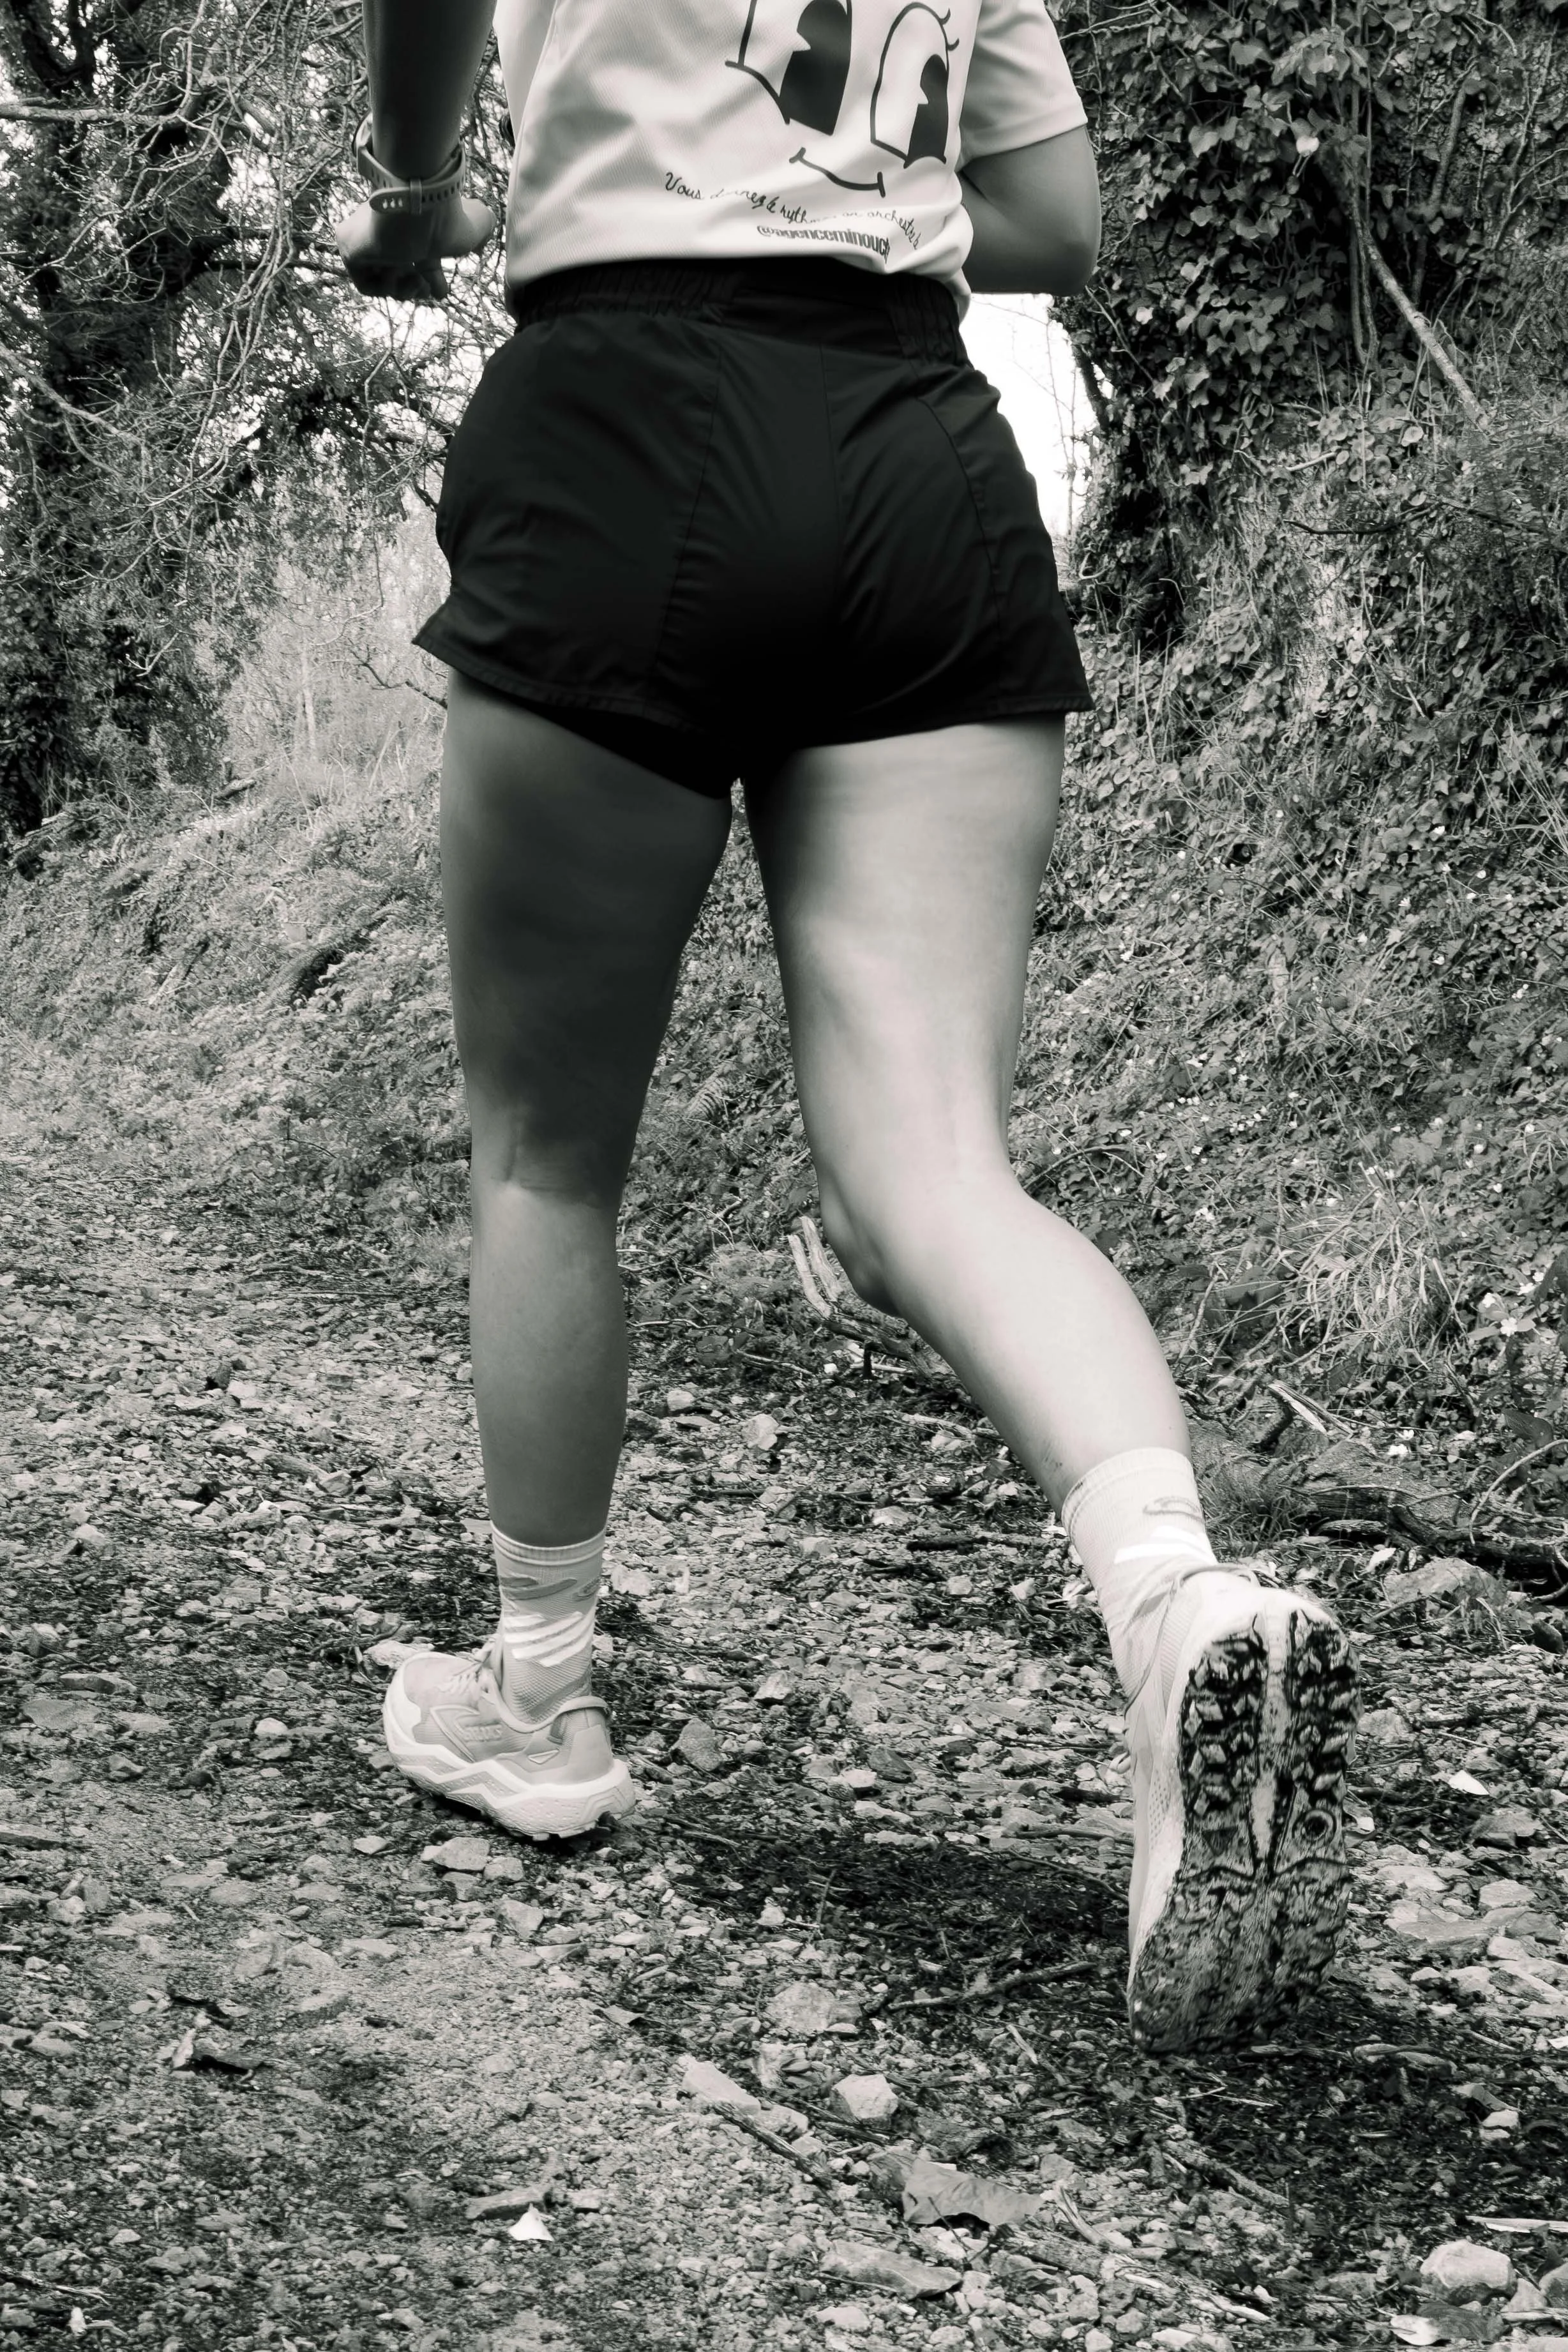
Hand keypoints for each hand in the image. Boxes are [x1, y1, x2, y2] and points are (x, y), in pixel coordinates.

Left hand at [335, 189, 495, 302]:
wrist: (419, 204)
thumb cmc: (447, 213)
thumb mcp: (478, 221)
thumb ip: (483, 231)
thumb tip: (478, 247)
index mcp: (413, 229)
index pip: (417, 258)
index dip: (431, 281)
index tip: (440, 293)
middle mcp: (388, 233)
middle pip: (399, 273)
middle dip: (416, 289)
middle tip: (427, 291)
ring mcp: (366, 239)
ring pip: (383, 280)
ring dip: (404, 288)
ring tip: (413, 276)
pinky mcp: (349, 247)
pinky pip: (364, 284)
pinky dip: (384, 288)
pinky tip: (396, 271)